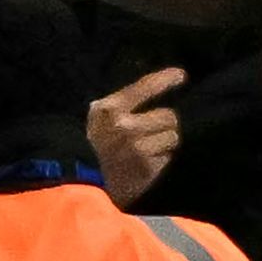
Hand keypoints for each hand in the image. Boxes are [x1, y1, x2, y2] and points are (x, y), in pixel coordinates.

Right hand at [87, 66, 186, 204]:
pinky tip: (145, 163)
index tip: (180, 75)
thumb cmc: (89, 148)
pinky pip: (167, 158)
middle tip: (153, 130)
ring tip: (149, 148)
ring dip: (165, 142)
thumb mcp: (96, 118)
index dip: (166, 79)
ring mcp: (138, 149)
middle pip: (169, 116)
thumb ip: (118, 105)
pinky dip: (160, 160)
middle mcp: (126, 127)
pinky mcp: (148, 169)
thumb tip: (152, 89)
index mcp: (109, 110)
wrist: (81, 185)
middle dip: (165, 123)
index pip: (145, 87)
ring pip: (172, 137)